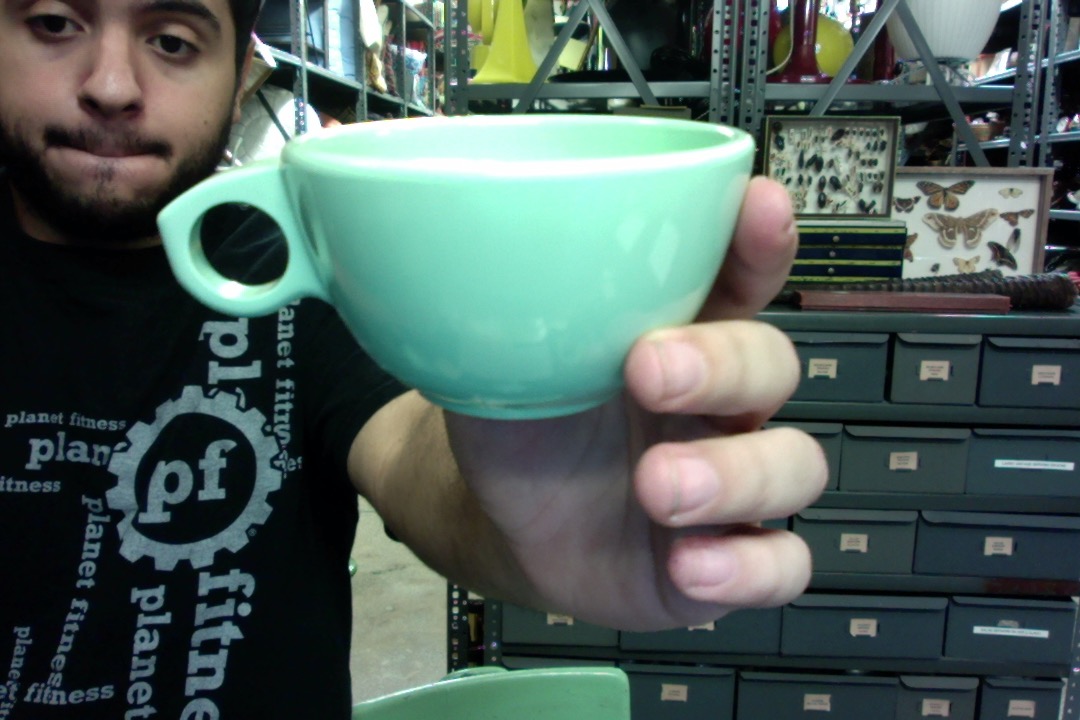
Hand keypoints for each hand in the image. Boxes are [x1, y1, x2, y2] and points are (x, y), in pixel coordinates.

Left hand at [445, 177, 826, 630]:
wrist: (501, 522)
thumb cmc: (519, 423)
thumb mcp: (502, 360)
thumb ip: (508, 308)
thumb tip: (470, 241)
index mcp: (677, 333)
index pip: (739, 274)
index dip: (759, 241)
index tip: (757, 206)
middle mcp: (718, 400)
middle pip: (774, 362)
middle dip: (724, 364)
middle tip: (648, 373)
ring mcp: (730, 478)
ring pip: (794, 466)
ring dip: (735, 476)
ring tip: (656, 489)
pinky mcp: (729, 556)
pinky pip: (780, 566)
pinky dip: (746, 569)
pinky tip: (686, 564)